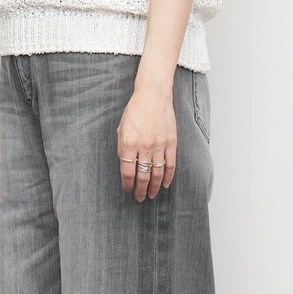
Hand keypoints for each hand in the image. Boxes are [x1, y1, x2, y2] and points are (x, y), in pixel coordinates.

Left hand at [116, 82, 175, 201]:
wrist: (153, 95)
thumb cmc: (135, 110)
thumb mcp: (121, 128)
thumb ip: (122, 147)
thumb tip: (125, 164)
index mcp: (128, 144)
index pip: (127, 172)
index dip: (127, 184)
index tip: (128, 190)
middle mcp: (144, 147)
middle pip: (142, 176)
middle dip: (140, 190)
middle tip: (140, 198)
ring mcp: (159, 145)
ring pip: (157, 173)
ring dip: (153, 187)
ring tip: (151, 195)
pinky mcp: (171, 142)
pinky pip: (170, 164)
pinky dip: (168, 176)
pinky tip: (165, 184)